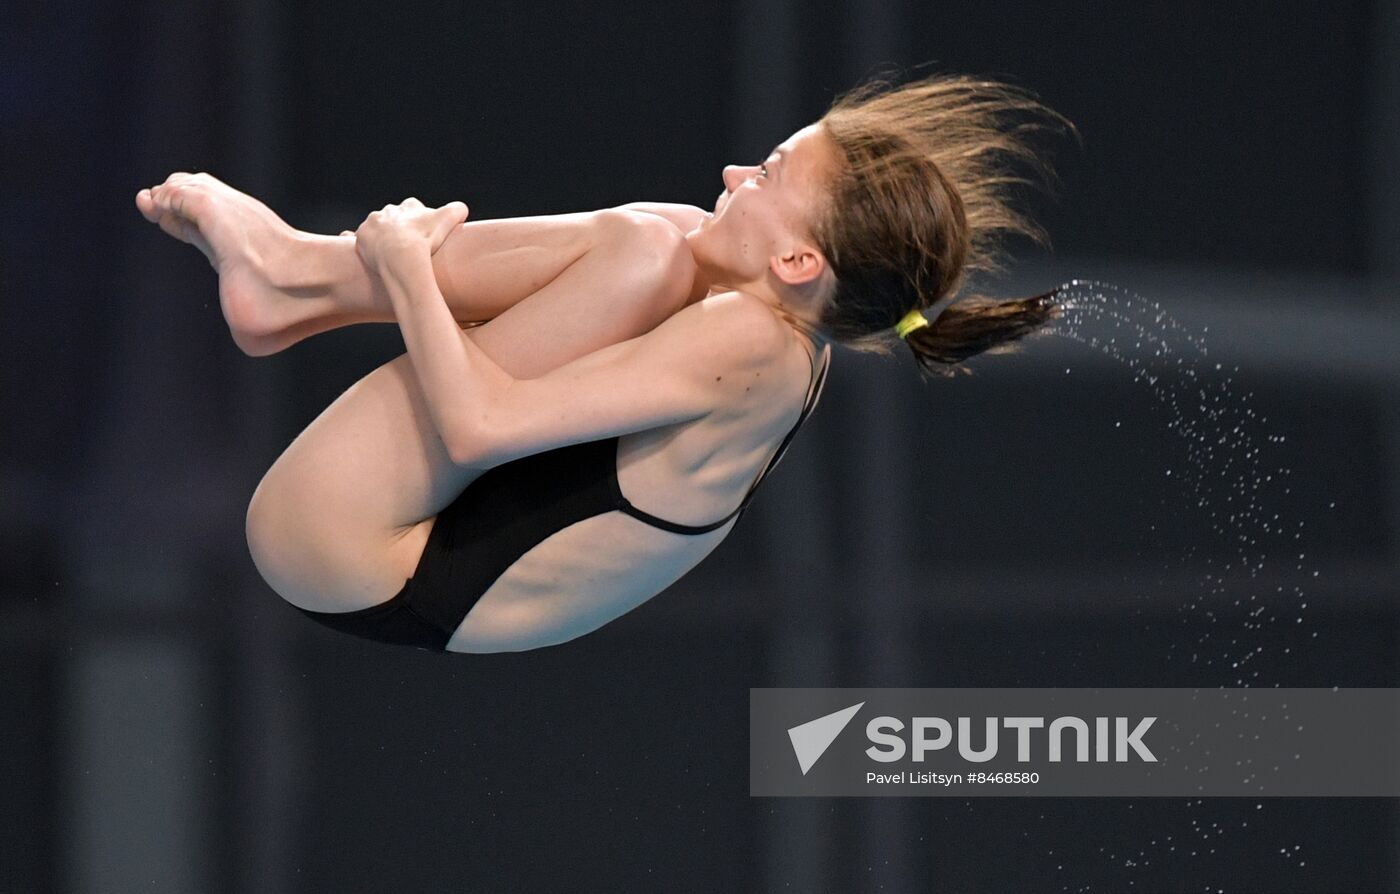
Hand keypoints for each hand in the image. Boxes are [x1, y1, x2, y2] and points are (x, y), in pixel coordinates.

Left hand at [353, 197, 469, 271]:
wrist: (402, 256)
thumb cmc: (426, 240)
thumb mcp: (449, 221)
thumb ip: (458, 210)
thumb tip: (462, 209)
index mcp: (408, 206)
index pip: (414, 209)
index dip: (419, 221)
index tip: (422, 234)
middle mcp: (388, 211)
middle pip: (393, 218)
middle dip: (398, 229)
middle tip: (406, 247)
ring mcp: (372, 224)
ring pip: (375, 228)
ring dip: (379, 237)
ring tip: (386, 253)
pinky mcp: (360, 237)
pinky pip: (354, 237)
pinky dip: (358, 242)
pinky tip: (364, 250)